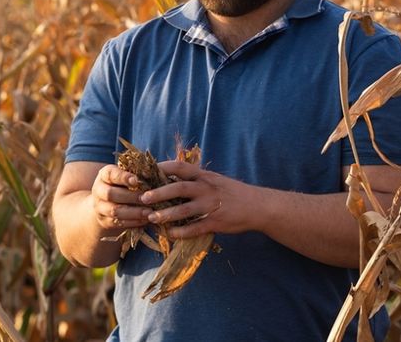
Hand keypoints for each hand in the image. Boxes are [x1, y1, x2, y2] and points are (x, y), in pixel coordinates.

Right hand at [91, 164, 151, 230]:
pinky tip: (146, 220)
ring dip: (134, 212)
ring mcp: (100, 207)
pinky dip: (133, 222)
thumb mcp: (127, 176)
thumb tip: (149, 174)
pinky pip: (118, 223)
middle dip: (131, 197)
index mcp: (105, 174)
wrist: (107, 203)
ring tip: (149, 212)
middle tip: (147, 198)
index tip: (136, 180)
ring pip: (115, 211)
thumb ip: (137, 174)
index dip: (123, 177)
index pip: (111, 174)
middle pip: (111, 194)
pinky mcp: (104, 221)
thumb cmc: (124, 185)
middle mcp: (99, 190)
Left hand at [140, 160, 262, 238]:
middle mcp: (206, 188)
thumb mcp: (215, 179)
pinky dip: (181, 232)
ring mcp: (211, 206)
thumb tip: (172, 178)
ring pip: (184, 210)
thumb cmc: (232, 192)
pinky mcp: (215, 222)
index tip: (147, 172)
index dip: (163, 168)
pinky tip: (170, 234)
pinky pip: (195, 228)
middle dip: (159, 192)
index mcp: (205, 176)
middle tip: (143, 198)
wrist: (257, 206)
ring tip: (152, 218)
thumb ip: (196, 179)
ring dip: (166, 214)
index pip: (180, 167)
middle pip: (179, 188)